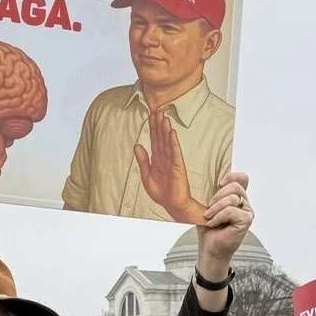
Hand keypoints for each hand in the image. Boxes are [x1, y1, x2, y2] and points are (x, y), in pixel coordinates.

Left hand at [134, 108, 201, 222]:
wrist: (172, 205)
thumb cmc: (162, 192)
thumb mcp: (146, 175)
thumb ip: (142, 160)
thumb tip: (137, 145)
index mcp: (158, 159)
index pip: (154, 140)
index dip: (152, 128)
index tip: (151, 116)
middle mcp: (166, 158)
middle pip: (161, 138)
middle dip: (159, 125)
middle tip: (157, 111)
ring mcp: (173, 161)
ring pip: (168, 143)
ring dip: (166, 130)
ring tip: (164, 118)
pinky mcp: (178, 167)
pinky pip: (175, 153)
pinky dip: (173, 142)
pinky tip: (172, 133)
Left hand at [196, 172, 252, 279]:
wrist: (209, 248)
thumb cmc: (208, 228)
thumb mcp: (208, 205)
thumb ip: (212, 193)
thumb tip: (205, 179)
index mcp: (237, 197)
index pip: (243, 178)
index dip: (232, 176)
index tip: (219, 183)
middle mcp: (245, 203)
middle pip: (235, 186)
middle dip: (218, 195)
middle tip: (208, 207)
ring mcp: (247, 212)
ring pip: (232, 198)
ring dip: (216, 208)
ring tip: (208, 217)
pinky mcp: (246, 220)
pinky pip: (231, 211)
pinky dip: (219, 217)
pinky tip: (213, 224)